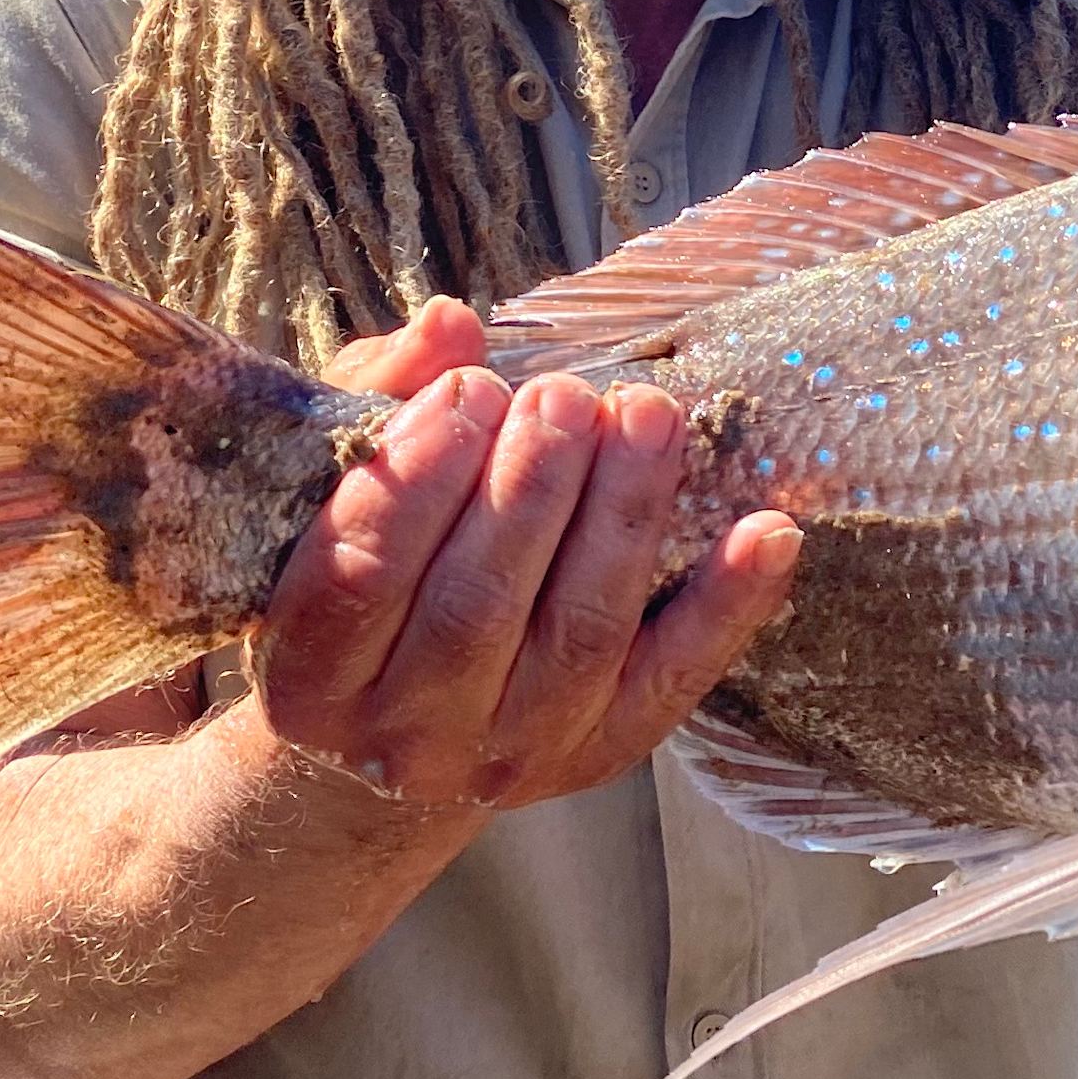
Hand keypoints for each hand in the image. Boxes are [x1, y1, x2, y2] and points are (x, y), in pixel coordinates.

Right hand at [254, 297, 801, 810]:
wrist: (390, 745)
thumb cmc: (362, 585)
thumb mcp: (334, 497)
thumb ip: (379, 404)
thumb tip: (450, 324)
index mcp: (308, 676)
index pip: (356, 577)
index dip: (416, 479)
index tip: (469, 391)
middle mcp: (405, 734)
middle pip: (473, 607)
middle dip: (531, 489)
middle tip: (568, 396)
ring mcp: (510, 754)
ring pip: (578, 634)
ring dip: (623, 516)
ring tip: (648, 416)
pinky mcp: (601, 753)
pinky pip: (673, 678)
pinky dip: (728, 605)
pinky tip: (769, 529)